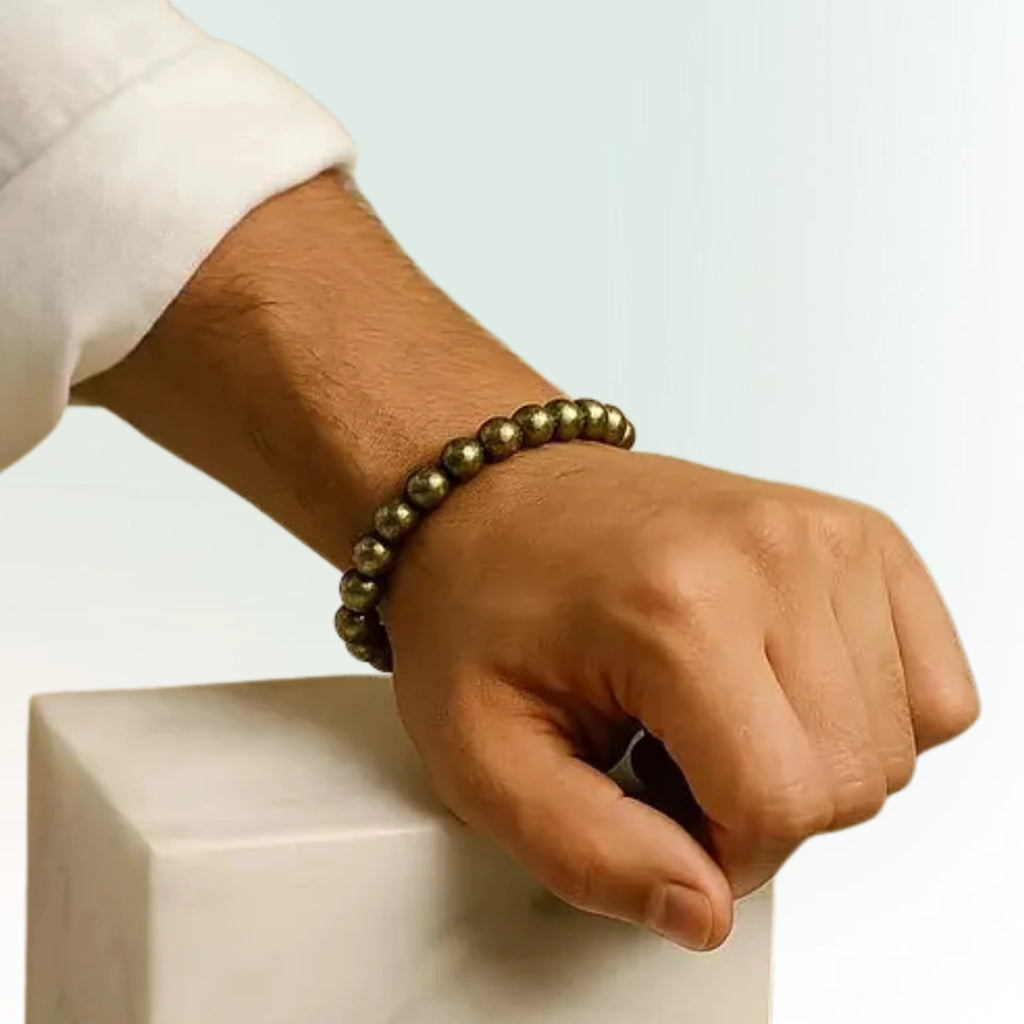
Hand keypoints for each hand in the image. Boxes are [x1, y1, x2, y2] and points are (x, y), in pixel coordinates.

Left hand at [387, 442, 978, 949]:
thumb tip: (704, 909)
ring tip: (713, 708)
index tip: (653, 801)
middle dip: (760, 805)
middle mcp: (771, 553)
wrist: (496, 498)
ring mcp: (827, 535)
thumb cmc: (482, 605)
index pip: (778, 807)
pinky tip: (775, 684)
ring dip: (808, 759)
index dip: (716, 849)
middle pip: (851, 781)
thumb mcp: (487, 755)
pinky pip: (932, 685)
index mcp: (674, 607)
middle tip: (671, 751)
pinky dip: (866, 715)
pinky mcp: (860, 537)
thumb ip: (591, 857)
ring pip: (898, 743)